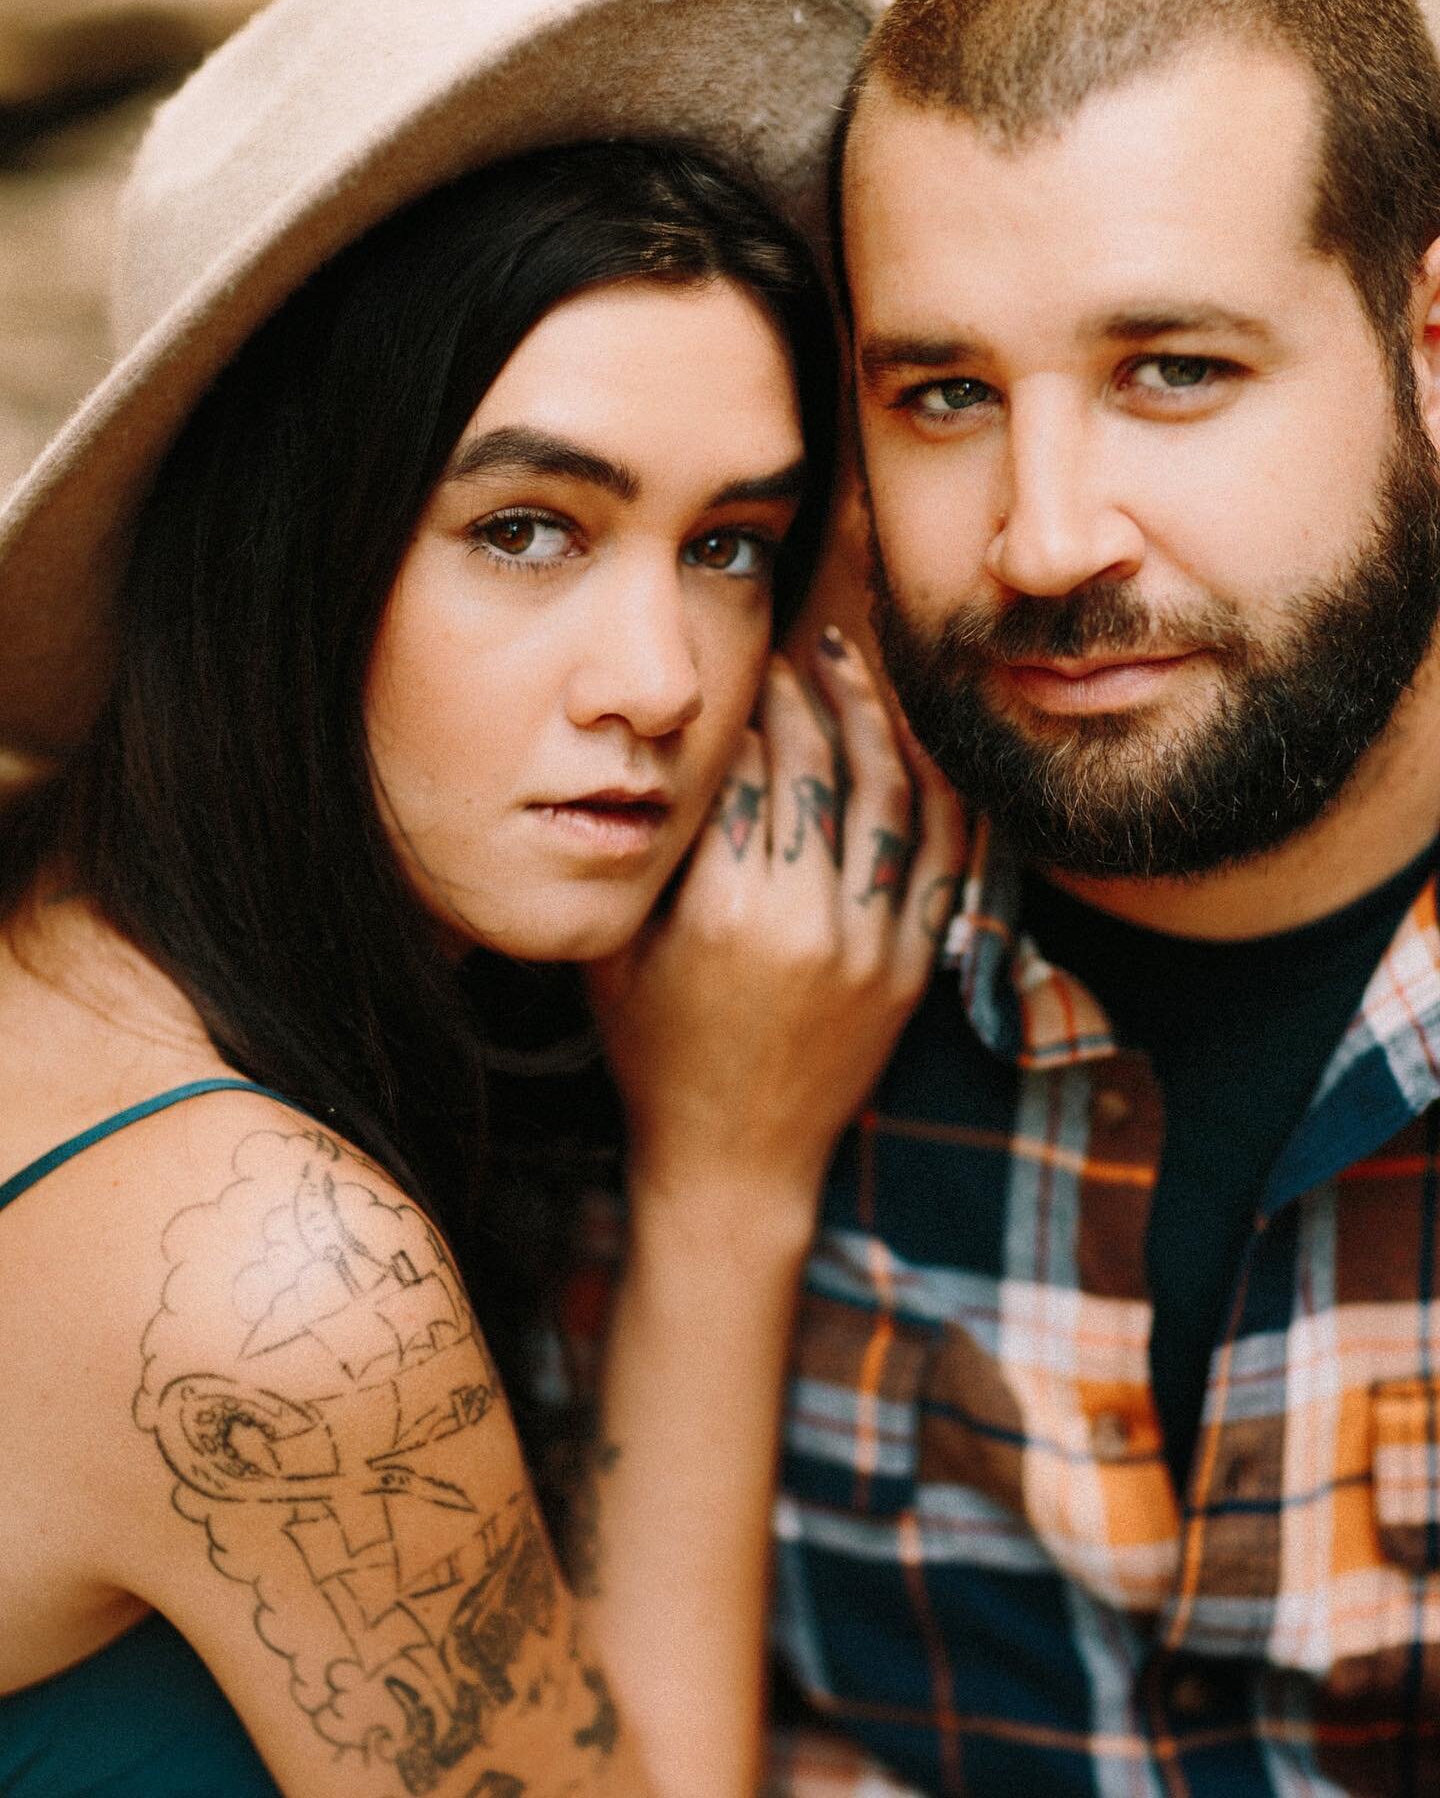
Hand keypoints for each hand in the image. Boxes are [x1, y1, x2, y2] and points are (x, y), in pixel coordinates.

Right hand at [585, 629, 965, 1242]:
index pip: (752, 771)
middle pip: (823, 770)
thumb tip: (663, 763)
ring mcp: (872, 948)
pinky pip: (944, 860)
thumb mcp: (616, 956)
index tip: (751, 670)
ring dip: (879, 724)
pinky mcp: (912, 970)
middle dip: (813, 696)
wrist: (734, 1162)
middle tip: (802, 654)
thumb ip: (639, 862)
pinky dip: (945, 795)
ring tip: (859, 675)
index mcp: (725, 913)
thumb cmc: (656, 1057)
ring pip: (892, 800)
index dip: (753, 708)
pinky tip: (928, 748)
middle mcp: (808, 923)